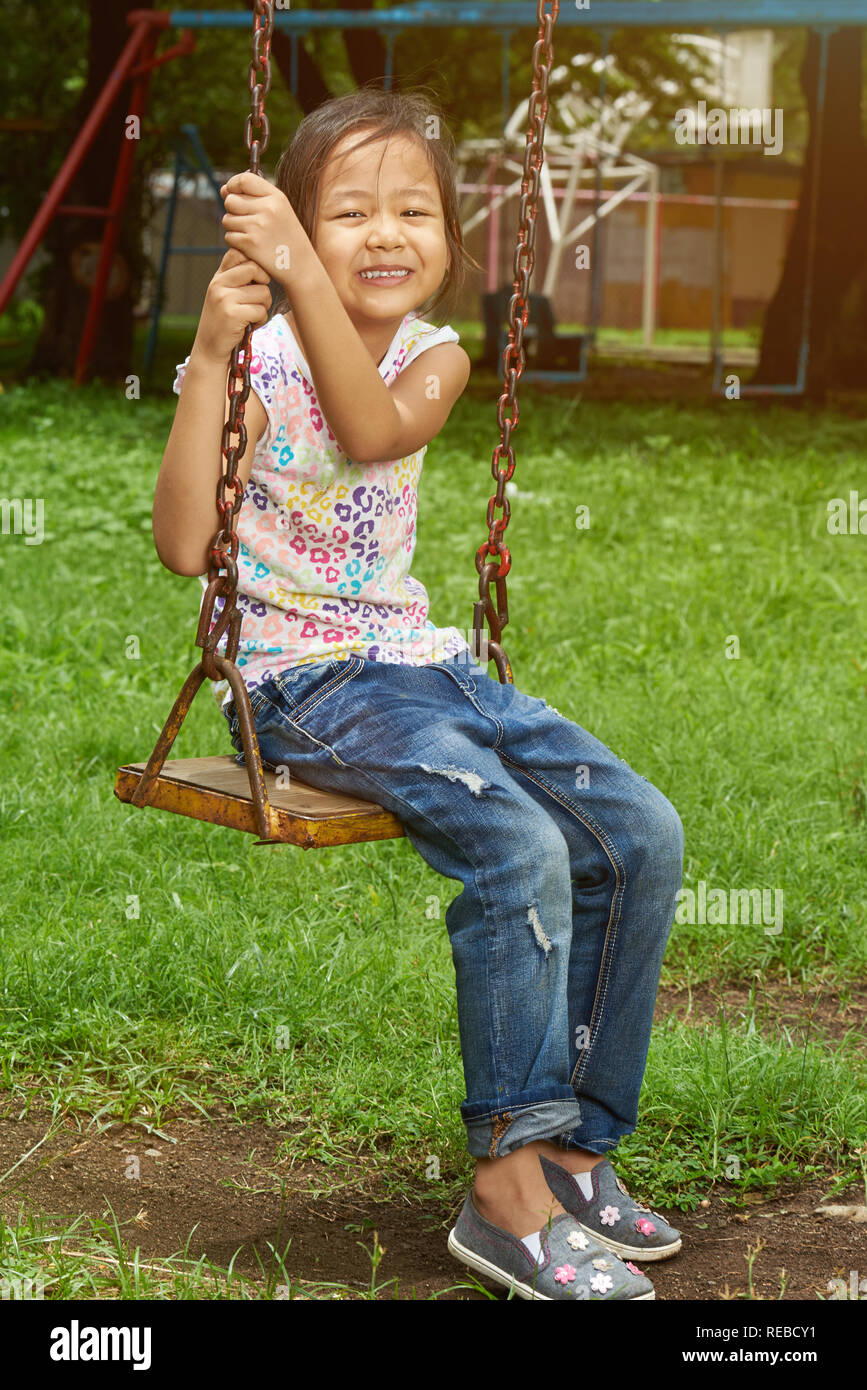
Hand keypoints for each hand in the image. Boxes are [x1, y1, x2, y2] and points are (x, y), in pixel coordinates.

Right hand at [191, 248, 271, 365]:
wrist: (209, 350)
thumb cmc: (223, 323)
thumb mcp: (224, 295)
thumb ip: (236, 279)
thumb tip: (263, 263)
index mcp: (218, 277)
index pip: (238, 252)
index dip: (254, 262)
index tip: (257, 278)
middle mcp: (218, 284)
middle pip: (255, 268)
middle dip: (264, 285)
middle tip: (259, 299)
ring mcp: (224, 298)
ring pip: (262, 292)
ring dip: (264, 306)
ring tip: (252, 316)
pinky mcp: (232, 314)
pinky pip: (260, 310)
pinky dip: (261, 320)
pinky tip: (251, 326)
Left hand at [220, 170, 303, 284]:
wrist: (302, 267)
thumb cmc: (288, 238)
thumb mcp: (279, 211)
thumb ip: (253, 197)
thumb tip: (223, 189)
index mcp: (277, 197)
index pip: (244, 180)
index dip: (233, 185)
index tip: (232, 193)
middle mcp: (268, 209)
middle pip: (231, 200)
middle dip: (232, 210)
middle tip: (245, 221)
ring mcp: (258, 226)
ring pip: (227, 219)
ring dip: (233, 228)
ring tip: (250, 234)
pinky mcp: (250, 243)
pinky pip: (229, 236)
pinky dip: (235, 242)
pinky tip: (249, 246)